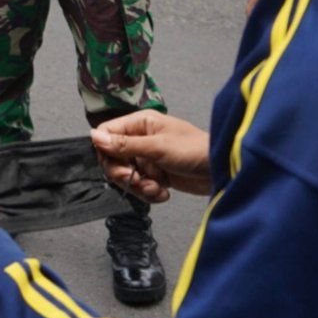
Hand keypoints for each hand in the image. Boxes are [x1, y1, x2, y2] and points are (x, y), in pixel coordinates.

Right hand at [91, 111, 211, 202]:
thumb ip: (125, 144)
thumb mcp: (158, 147)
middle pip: (112, 158)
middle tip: (134, 181)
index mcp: (140, 123)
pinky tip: (164, 193)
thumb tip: (94, 136)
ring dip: (138, 186)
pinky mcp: (156, 175)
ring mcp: (147, 158)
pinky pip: (140, 186)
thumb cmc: (195, 150)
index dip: (105, 151)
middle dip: (122, 174)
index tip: (115, 165)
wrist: (222, 170)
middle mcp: (140, 139)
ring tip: (156, 189)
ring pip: (126, 175)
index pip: (107, 133)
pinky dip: (149, 193)